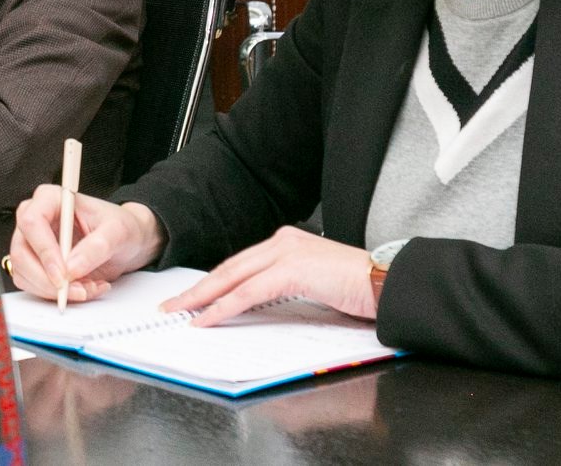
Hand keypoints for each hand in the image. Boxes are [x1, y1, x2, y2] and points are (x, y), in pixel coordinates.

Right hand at [9, 187, 165, 303]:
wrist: (128, 242)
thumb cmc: (121, 227)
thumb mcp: (118, 231)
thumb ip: (96, 246)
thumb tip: (72, 268)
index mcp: (51, 199)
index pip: (32, 221)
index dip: (44, 251)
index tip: (64, 274)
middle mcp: (36, 219)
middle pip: (21, 252)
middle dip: (46, 279)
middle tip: (76, 290)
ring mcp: (33, 244)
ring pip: (23, 273)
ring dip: (53, 290)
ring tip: (88, 287)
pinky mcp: (35, 264)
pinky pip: (33, 286)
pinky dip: (55, 295)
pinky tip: (82, 288)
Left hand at [161, 226, 377, 327]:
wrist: (389, 284)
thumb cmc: (359, 290)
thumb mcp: (313, 288)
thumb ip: (285, 293)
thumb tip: (259, 312)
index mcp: (288, 243)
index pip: (241, 264)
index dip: (213, 282)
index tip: (192, 296)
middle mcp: (284, 241)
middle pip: (230, 268)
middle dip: (197, 288)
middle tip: (172, 304)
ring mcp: (287, 252)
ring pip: (233, 278)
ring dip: (202, 297)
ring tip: (181, 313)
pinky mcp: (293, 269)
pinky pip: (248, 293)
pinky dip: (224, 307)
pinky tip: (207, 318)